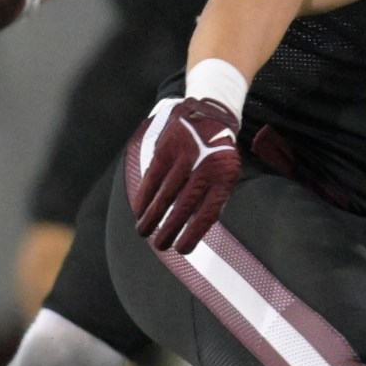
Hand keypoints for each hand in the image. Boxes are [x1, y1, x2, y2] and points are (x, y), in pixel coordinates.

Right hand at [132, 97, 241, 253]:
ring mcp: (184, 159)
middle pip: (184, 206)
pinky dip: (144, 196)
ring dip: (152, 216)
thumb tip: (197, 226)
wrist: (210, 115)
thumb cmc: (218, 153)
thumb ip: (215, 197)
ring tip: (144, 232)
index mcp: (224, 178)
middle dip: (170, 229)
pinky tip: (139, 210)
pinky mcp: (166, 150)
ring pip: (165, 194)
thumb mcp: (227, 174)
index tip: (183, 250)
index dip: (194, 233)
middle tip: (160, 246)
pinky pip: (152, 177)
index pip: (208, 212)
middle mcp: (204, 169)